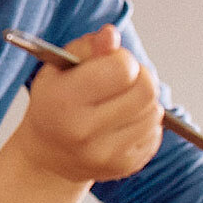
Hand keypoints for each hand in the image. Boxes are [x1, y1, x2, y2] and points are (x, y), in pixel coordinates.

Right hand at [11, 24, 162, 183]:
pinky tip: (123, 122)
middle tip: (125, 79)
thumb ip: (88, 47)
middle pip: (146, 91)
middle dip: (141, 77)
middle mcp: (83, 132)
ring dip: (144, 101)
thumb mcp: (60, 67)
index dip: (122, 59)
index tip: (111, 63)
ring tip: (121, 102)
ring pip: (154, 113)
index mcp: (64, 101)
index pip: (122, 69)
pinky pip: (154, 134)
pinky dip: (144, 123)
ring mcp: (105, 154)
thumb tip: (111, 36)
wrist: (48, 155)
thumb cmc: (56, 101)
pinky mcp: (123, 167)